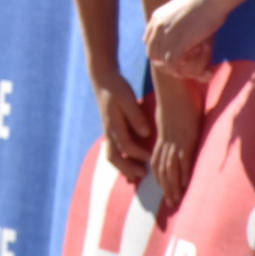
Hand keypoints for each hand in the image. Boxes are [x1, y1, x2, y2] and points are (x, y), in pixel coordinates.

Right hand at [90, 68, 150, 183]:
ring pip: (112, 156)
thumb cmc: (117, 88)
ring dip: (123, 167)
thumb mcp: (128, 99)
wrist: (103, 80)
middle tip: (143, 174)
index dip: (139, 154)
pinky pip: (113, 150)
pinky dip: (121, 160)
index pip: (126, 146)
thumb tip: (145, 134)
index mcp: (113, 124)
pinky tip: (131, 164)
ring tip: (137, 175)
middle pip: (114, 157)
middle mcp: (108, 131)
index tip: (151, 158)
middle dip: (127, 168)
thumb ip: (136, 117)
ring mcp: (108, 132)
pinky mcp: (110, 130)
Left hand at [144, 0, 218, 78]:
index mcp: (156, 18)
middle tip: (173, 67)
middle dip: (161, 61)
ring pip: (160, 59)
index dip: (157, 50)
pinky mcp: (178, 43)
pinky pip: (171, 63)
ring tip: (179, 71)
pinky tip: (183, 72)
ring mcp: (166, 35)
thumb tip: (177, 25)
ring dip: (169, 68)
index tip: (167, 55)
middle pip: (151, 51)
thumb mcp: (178, 9)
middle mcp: (157, 26)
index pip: (148, 40)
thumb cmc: (201, 2)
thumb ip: (172, 20)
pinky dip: (176, 70)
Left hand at [151, 69, 202, 210]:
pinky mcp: (186, 136)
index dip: (159, 177)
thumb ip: (172, 125)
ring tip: (176, 199)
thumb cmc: (176, 95)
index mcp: (163, 136)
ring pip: (171, 167)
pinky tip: (185, 184)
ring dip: (173, 185)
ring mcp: (176, 139)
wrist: (173, 82)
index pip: (158, 161)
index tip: (164, 190)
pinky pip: (184, 158)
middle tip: (170, 203)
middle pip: (163, 169)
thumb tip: (177, 129)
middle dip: (166, 187)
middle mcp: (167, 140)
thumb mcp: (171, 114)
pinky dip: (183, 172)